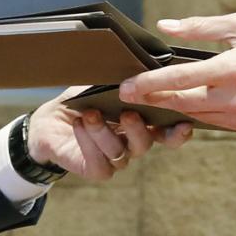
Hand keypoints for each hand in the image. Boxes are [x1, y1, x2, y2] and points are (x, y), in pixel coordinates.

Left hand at [26, 86, 193, 180]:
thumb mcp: (102, 85)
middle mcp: (133, 144)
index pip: (167, 131)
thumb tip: (138, 65)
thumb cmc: (83, 101)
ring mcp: (116, 160)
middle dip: (138, 129)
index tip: (183, 123)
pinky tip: (80, 125)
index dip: (178, 132)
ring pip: (120, 152)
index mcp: (142, 124)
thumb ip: (123, 81)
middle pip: (146, 144)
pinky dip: (89, 142)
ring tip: (91, 114)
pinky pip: (99, 162)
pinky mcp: (97, 170)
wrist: (51, 121)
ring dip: (104, 132)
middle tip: (127, 114)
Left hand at [117, 13, 235, 131]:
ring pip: (194, 114)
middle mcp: (235, 98)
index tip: (125, 86)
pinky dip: (195, 111)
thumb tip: (166, 26)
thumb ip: (201, 27)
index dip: (147, 85)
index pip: (178, 80)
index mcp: (232, 69)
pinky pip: (212, 121)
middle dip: (152, 98)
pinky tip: (183, 101)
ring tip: (150, 96)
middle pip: (180, 103)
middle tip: (128, 92)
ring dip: (172, 106)